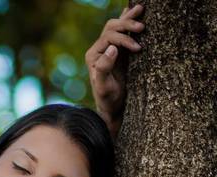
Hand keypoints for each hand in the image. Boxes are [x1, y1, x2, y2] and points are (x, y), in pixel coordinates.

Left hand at [85, 4, 144, 135]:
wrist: (113, 107)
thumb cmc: (108, 100)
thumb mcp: (104, 87)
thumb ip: (104, 68)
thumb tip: (112, 48)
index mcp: (93, 56)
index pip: (109, 37)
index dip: (124, 39)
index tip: (138, 49)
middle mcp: (100, 50)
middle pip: (112, 27)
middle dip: (127, 24)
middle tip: (142, 27)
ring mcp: (110, 49)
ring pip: (117, 26)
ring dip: (129, 17)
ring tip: (142, 8)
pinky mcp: (120, 51)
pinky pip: (122, 31)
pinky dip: (128, 20)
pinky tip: (133, 11)